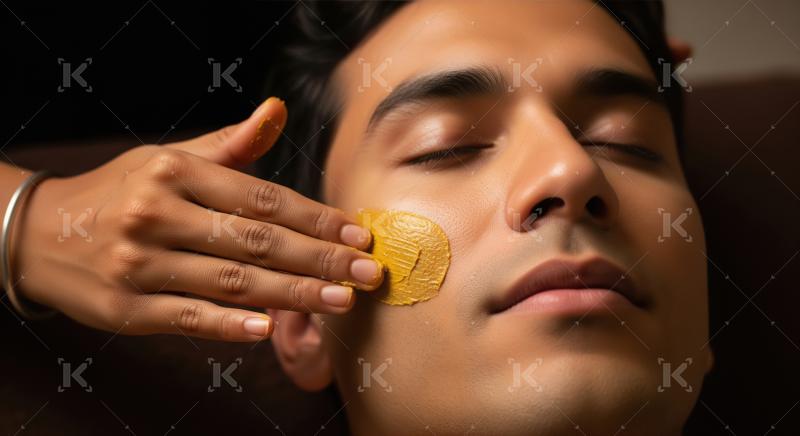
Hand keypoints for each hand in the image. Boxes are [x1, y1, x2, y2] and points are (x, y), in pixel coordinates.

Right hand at [14, 97, 383, 341]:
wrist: (39, 234)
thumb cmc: (122, 192)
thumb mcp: (168, 159)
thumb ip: (230, 143)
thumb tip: (278, 111)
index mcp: (175, 173)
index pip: (262, 197)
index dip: (315, 218)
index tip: (358, 233)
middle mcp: (158, 215)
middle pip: (256, 241)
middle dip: (320, 259)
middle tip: (367, 273)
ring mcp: (140, 264)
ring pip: (232, 282)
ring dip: (292, 294)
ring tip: (341, 300)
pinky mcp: (127, 309)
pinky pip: (188, 319)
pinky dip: (230, 325)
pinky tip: (270, 329)